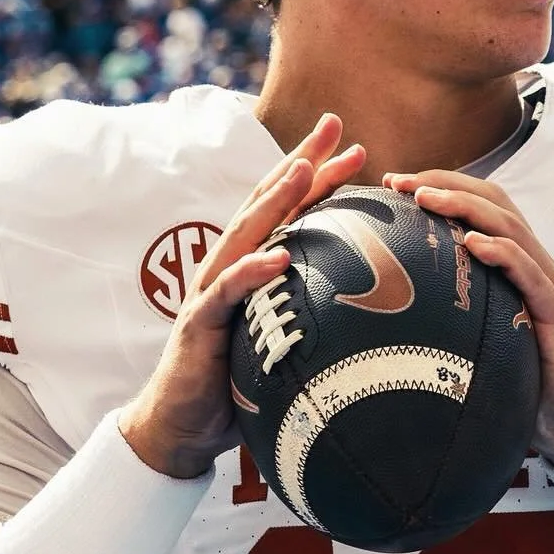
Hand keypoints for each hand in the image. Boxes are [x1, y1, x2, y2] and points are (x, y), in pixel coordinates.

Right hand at [122, 114, 364, 476]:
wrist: (183, 426)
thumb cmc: (234, 382)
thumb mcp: (282, 339)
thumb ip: (312, 314)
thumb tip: (371, 310)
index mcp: (251, 267)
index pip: (289, 211)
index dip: (319, 176)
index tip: (356, 148)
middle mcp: (229, 268)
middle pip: (267, 203)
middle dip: (300, 162)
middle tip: (335, 127)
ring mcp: (211, 292)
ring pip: (245, 235)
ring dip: (275, 200)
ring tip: (304, 170)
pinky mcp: (199, 325)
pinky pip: (226, 295)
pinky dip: (251, 273)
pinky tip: (278, 257)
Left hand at [383, 170, 553, 469]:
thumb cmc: (524, 376)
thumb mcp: (481, 332)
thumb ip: (453, 308)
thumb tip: (390, 303)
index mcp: (516, 264)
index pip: (482, 206)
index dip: (442, 186)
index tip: (395, 183)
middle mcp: (536, 265)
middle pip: (495, 204)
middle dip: (446, 184)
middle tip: (400, 182)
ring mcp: (550, 287)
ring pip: (512, 229)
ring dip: (467, 208)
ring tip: (428, 199)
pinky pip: (532, 277)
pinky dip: (503, 255)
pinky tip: (473, 245)